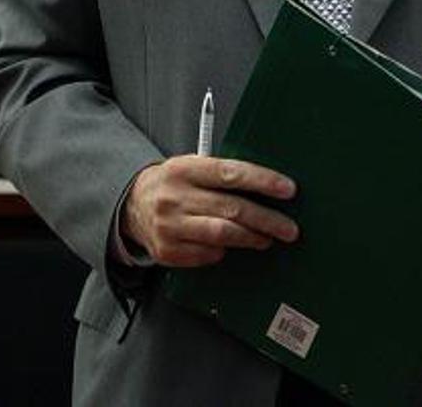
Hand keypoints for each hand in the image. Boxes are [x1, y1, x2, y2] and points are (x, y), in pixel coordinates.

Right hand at [120, 155, 297, 267]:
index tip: (287, 189)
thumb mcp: (191, 167)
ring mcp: (169, 226)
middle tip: (289, 228)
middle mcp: (175, 197)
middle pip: (231, 209)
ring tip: (267, 238)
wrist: (132, 204)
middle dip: (267, 219)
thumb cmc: (173, 184)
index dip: (262, 181)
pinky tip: (231, 245)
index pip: (230, 173)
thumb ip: (221, 174)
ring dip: (251, 238)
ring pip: (222, 235)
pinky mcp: (167, 251)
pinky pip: (207, 254)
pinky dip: (224, 250)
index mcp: (184, 169)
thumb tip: (266, 185)